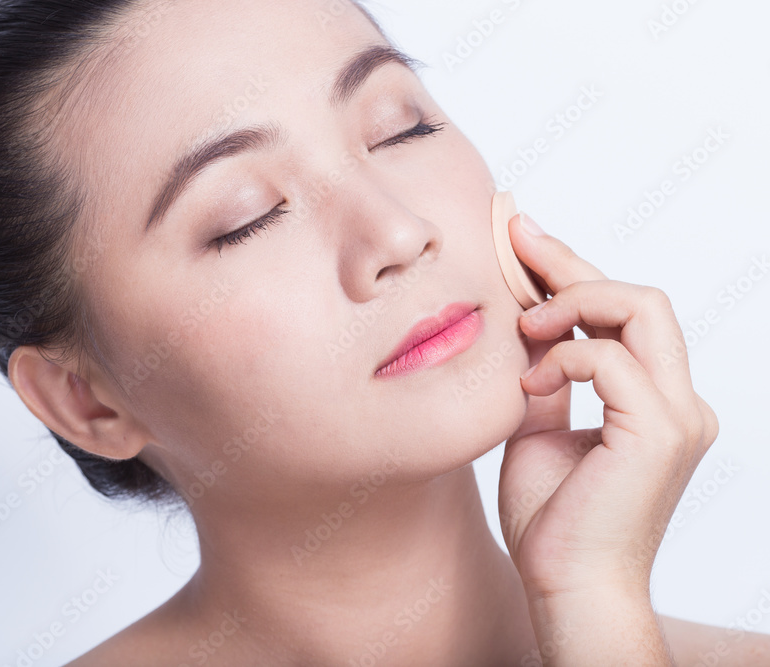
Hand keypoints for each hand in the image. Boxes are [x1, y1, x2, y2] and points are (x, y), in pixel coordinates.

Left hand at [497, 211, 719, 604]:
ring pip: (640, 308)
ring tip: (522, 326)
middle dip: (570, 263)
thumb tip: (525, 330)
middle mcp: (678, 401)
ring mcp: (677, 414)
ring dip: (570, 302)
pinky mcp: (659, 431)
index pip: (621, 315)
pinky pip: (610, 358)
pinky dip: (563, 356)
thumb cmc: (553, 520)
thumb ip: (545, 380)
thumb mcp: (538, 431)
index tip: (521, 240)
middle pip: (638, 297)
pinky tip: (529, 383)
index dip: (571, 272)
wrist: (565, 586)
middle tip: (513, 239)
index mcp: (654, 401)